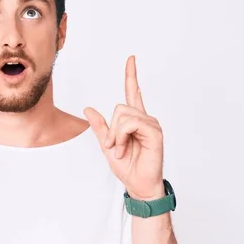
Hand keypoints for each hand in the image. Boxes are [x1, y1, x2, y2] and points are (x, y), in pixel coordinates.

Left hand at [83, 56, 164, 200]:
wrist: (138, 184)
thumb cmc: (127, 166)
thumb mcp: (106, 144)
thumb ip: (99, 126)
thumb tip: (88, 108)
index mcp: (134, 120)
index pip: (132, 92)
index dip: (131, 75)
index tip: (131, 59)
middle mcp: (144, 118)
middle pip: (119, 107)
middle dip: (111, 129)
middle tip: (114, 146)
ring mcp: (151, 124)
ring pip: (123, 115)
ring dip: (116, 135)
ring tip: (121, 149)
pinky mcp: (155, 132)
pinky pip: (131, 123)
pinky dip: (122, 136)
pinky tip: (125, 147)